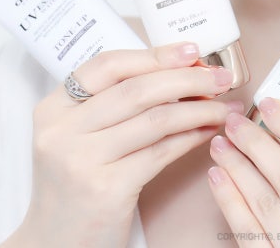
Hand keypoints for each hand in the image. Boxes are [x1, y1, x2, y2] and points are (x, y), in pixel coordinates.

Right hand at [4, 42, 242, 247]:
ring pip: (156, 119)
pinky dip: (192, 137)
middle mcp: (62, 131)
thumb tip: (182, 69)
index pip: (108, 65)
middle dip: (188, 79)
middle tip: (221, 77)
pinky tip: (208, 131)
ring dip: (199, 108)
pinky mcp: (106, 190)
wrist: (58, 245)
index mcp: (54, 108)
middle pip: (138, 89)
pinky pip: (162, 152)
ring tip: (225, 107)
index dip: (155, 54)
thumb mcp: (82, 135)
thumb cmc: (80, 183)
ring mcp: (81, 161)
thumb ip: (116, 102)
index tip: (192, 50)